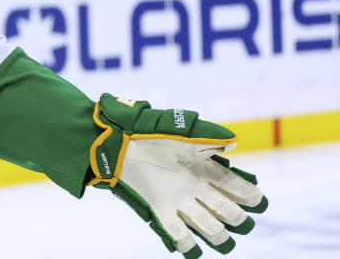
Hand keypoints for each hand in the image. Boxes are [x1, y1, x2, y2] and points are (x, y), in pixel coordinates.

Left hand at [90, 94, 266, 257]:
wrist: (124, 143)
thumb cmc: (154, 134)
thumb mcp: (183, 135)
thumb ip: (208, 140)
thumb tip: (233, 143)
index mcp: (204, 168)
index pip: (233, 184)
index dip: (247, 194)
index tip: (257, 200)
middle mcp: (195, 187)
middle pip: (225, 209)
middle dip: (236, 218)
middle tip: (241, 222)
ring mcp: (180, 200)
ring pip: (206, 224)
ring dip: (217, 234)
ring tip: (222, 239)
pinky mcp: (161, 208)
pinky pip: (177, 231)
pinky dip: (185, 243)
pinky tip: (191, 249)